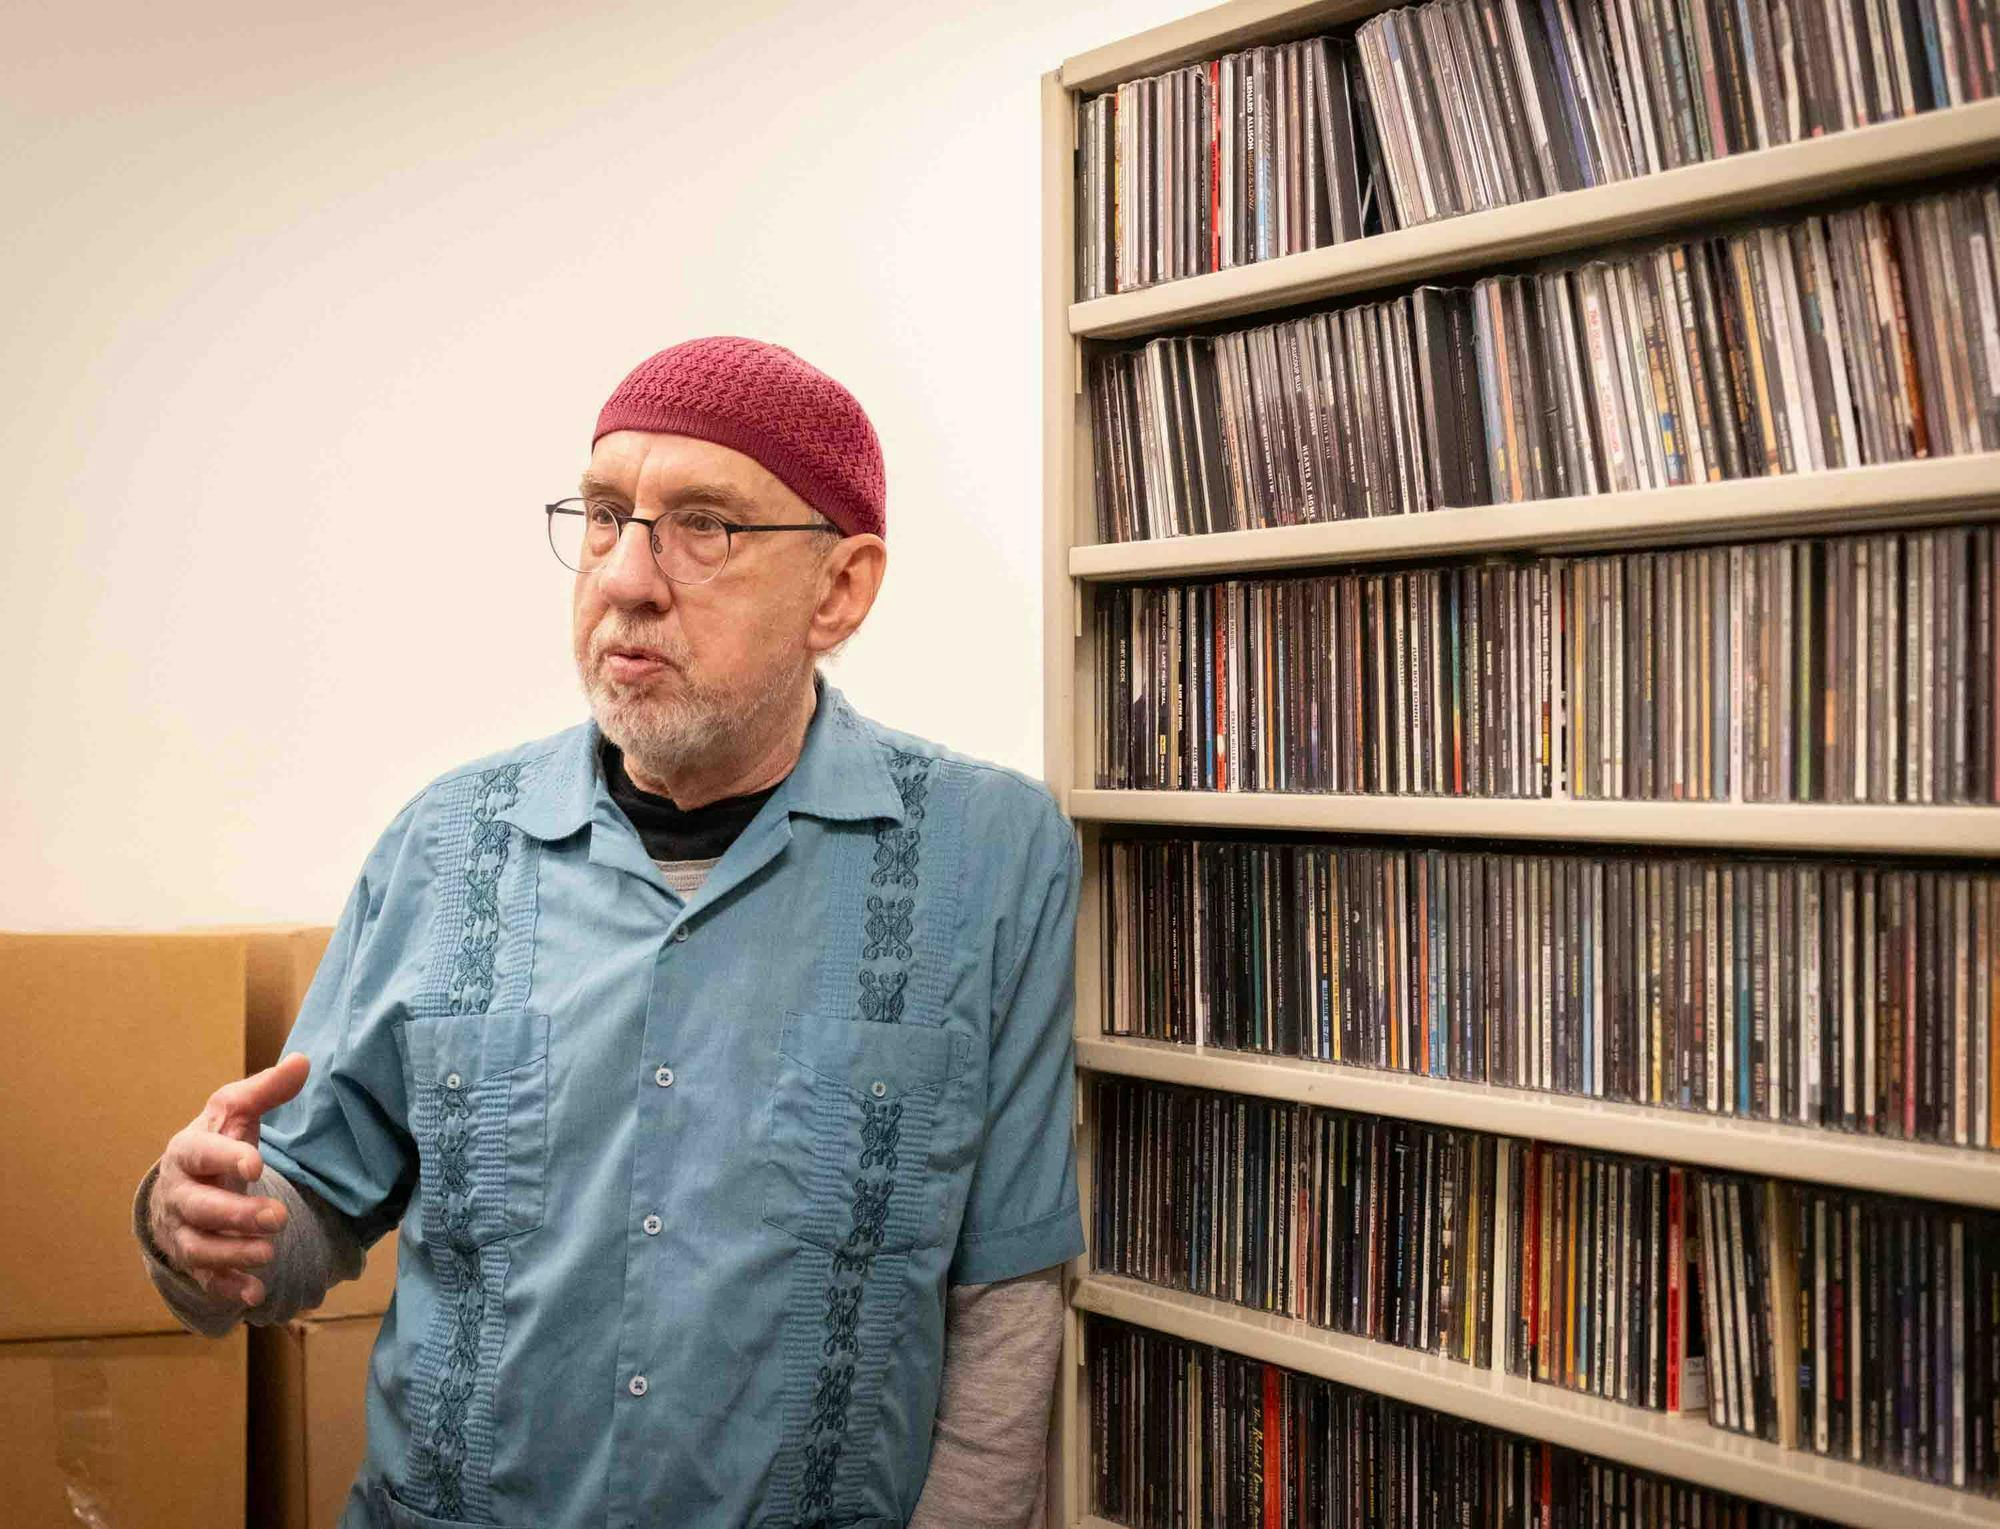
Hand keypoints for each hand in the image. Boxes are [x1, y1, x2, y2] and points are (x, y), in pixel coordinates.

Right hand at [148, 1052, 309, 1306]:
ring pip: (199, 1247)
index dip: (226, 1158)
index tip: (256, 1163)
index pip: (202, 1153)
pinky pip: (204, 1278)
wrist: (185, 1181)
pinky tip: (254, 1294)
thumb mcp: (236, 1110)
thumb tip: (303, 1061)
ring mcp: (182, 1229)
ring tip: (268, 1254)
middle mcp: (179, 1192)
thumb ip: (266, 1090)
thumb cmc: (217, 1141)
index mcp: (188, 1151)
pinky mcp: (193, 1258)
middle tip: (278, 1217)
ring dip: (232, 1254)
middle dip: (236, 1215)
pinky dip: (227, 1288)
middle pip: (200, 1208)